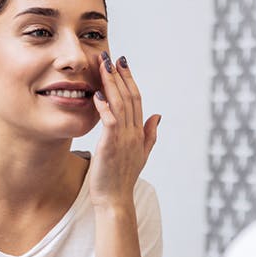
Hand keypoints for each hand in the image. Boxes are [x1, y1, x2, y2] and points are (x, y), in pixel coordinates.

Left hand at [90, 53, 160, 208]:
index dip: (130, 80)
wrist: (115, 200)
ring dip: (112, 84)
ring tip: (104, 66)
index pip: (137, 100)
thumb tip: (158, 115)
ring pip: (120, 105)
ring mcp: (124, 139)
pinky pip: (110, 121)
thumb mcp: (140, 154)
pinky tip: (97, 94)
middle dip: (121, 75)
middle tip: (114, 56)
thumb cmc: (122, 178)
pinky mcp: (110, 146)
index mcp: (139, 133)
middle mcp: (134, 133)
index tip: (123, 64)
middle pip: (130, 98)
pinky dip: (105, 107)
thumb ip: (150, 134)